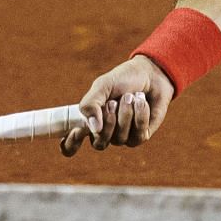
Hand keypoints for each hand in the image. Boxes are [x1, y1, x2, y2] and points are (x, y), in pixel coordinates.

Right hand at [59, 56, 177, 155]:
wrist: (149, 74)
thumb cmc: (122, 80)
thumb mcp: (102, 86)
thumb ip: (91, 104)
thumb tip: (94, 129)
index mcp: (88, 122)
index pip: (70, 145)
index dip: (70, 143)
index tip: (77, 130)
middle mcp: (104, 133)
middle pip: (99, 143)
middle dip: (108, 121)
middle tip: (114, 101)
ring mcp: (123, 137)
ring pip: (120, 138)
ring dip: (126, 113)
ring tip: (130, 96)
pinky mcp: (141, 136)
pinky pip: (138, 135)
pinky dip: (140, 115)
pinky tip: (141, 101)